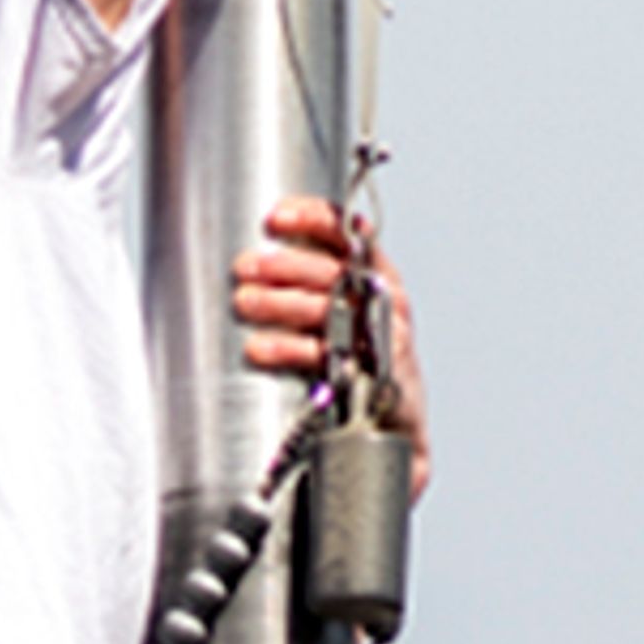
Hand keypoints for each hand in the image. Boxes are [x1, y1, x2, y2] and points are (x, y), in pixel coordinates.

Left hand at [231, 194, 431, 494]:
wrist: (399, 425)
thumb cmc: (364, 356)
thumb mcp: (352, 307)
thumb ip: (318, 279)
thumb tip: (260, 257)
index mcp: (378, 271)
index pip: (347, 231)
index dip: (311, 218)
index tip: (275, 218)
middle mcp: (383, 298)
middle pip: (330, 270)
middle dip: (283, 265)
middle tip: (244, 267)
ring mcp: (379, 336)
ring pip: (325, 308)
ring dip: (278, 302)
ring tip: (244, 301)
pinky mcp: (370, 373)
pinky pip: (324, 353)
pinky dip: (288, 348)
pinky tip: (260, 347)